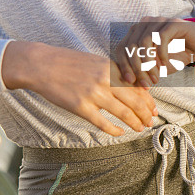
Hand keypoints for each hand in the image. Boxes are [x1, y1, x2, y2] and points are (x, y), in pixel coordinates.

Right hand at [2, 41, 157, 136]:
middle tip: (151, 121)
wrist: (42, 64)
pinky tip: (120, 133)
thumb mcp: (94, 61)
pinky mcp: (81, 107)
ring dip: (135, 123)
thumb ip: (112, 72)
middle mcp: (104, 80)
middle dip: (146, 113)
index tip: (153, 107)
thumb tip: (131, 84)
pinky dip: (115, 130)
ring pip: (123, 113)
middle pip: (135, 100)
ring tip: (141, 128)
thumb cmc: (67, 61)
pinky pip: (103, 123)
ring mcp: (93, 94)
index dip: (148, 99)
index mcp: (109, 66)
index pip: (137, 85)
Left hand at [115, 16, 194, 85]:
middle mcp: (144, 23)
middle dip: (137, 68)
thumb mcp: (156, 66)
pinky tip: (164, 64)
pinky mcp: (172, 22)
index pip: (122, 47)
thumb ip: (143, 70)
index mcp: (136, 32)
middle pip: (131, 45)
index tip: (129, 81)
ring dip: (149, 63)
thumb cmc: (175, 56)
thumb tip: (128, 82)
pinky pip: (161, 37)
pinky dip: (161, 53)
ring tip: (156, 77)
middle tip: (146, 84)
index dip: (124, 65)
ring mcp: (158, 21)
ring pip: (144, 41)